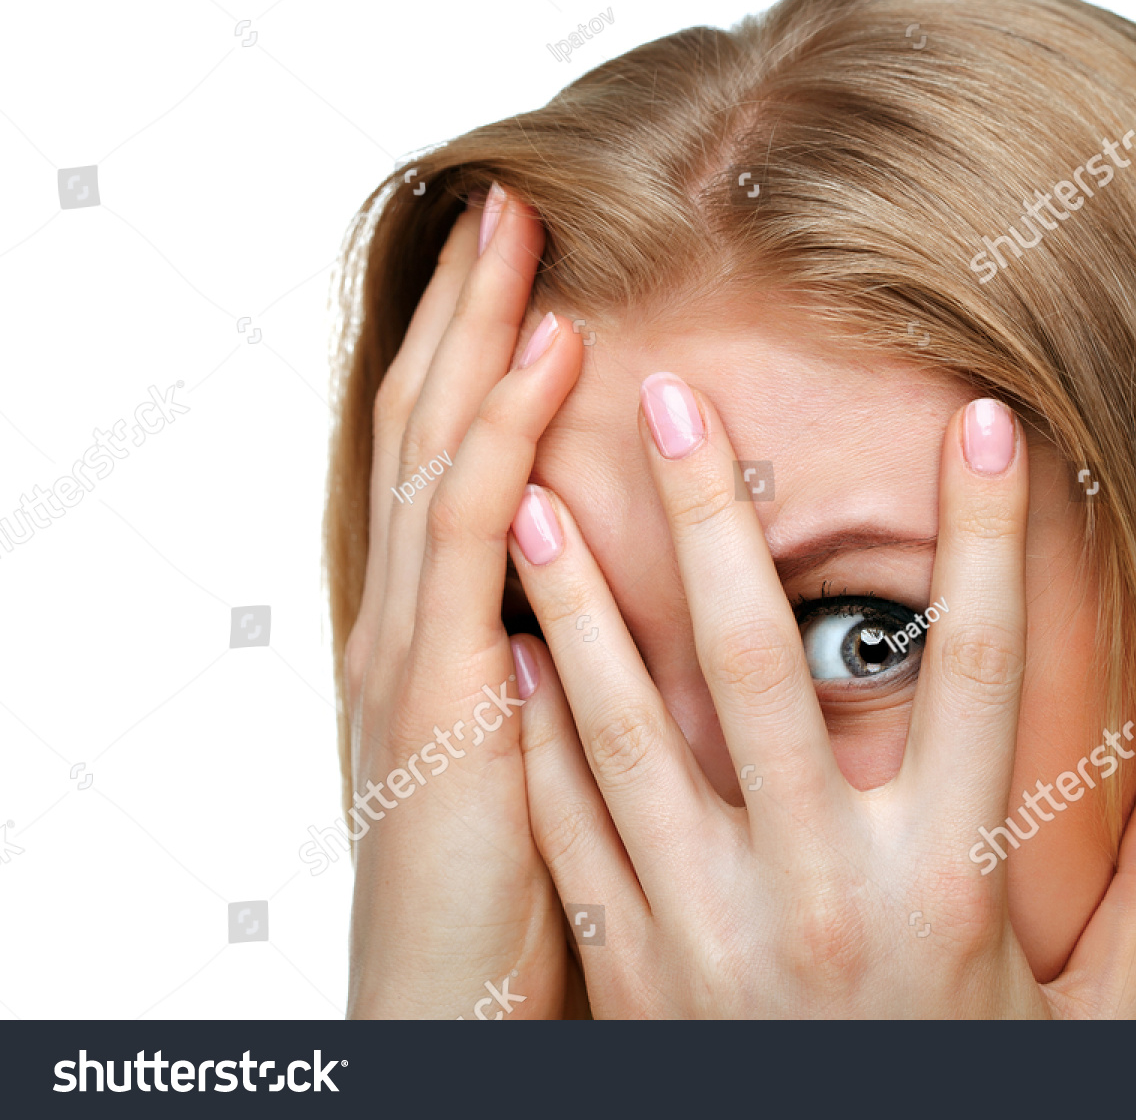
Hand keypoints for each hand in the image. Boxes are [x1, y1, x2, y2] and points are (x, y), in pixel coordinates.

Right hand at [343, 185, 585, 1017]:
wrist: (451, 1007)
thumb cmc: (517, 884)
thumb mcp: (550, 746)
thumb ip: (581, 662)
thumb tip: (649, 603)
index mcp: (440, 625)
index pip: (457, 457)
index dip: (487, 354)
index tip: (543, 269)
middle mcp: (410, 615)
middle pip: (433, 424)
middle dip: (472, 310)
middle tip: (518, 202)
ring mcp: (410, 645)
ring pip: (438, 451)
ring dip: (481, 333)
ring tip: (524, 234)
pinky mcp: (432, 691)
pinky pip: (470, 534)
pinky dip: (503, 432)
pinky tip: (546, 360)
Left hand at [510, 375, 1135, 1017]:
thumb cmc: (959, 1095)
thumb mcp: (1083, 1020)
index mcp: (945, 881)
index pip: (975, 673)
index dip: (984, 540)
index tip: (979, 422)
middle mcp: (817, 890)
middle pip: (760, 667)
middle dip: (714, 520)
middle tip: (670, 397)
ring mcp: (707, 929)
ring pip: (627, 735)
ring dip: (581, 608)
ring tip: (533, 497)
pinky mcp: (631, 973)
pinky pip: (573, 834)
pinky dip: (535, 739)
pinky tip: (505, 652)